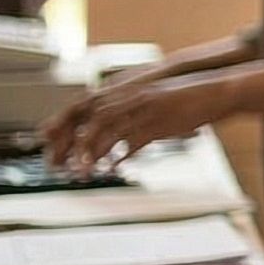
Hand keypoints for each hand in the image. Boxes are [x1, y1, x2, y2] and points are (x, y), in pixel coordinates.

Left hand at [42, 71, 237, 175]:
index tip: (47, 141)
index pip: (84, 107)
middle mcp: (130, 99)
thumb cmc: (185, 99)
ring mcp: (144, 110)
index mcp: (125, 92)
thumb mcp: (152, 104)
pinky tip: (112, 168)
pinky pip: (132, 142)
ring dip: (92, 155)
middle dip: (71, 146)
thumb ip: (130, 119)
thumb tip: (115, 141)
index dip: (63, 124)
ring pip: (107, 133)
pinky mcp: (159, 123)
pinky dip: (119, 156)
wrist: (216, 91)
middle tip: (61, 166)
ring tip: (84, 173)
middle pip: (90, 122)